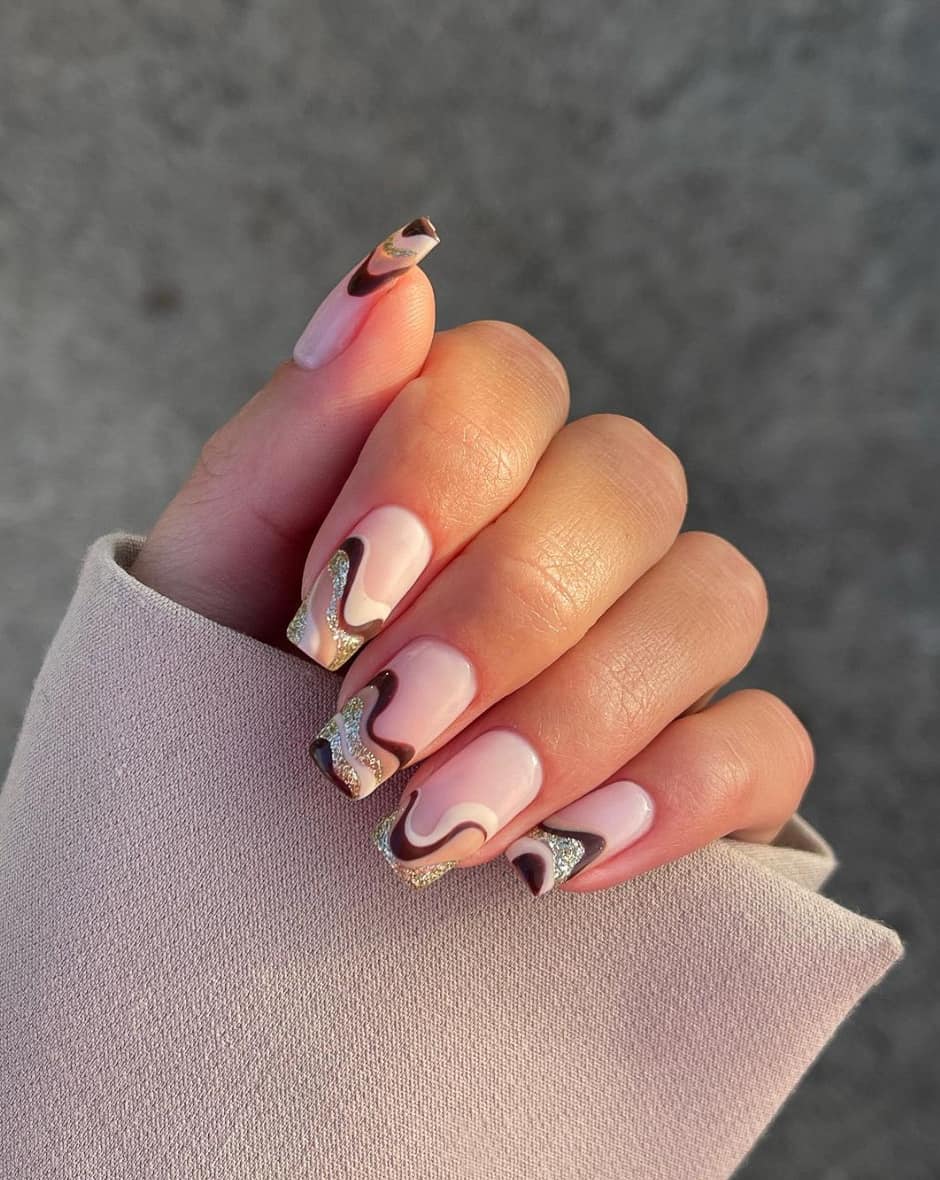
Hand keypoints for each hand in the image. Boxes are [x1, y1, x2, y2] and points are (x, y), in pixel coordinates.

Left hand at [133, 218, 813, 895]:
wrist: (251, 850)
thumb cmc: (230, 695)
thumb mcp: (218, 575)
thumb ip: (295, 431)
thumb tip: (396, 271)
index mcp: (464, 451)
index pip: (508, 382)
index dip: (438, 477)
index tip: (334, 609)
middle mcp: (582, 521)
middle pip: (627, 485)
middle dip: (503, 616)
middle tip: (378, 737)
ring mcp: (661, 634)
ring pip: (711, 602)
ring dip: (577, 715)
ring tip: (441, 819)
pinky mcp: (714, 757)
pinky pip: (766, 741)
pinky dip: (676, 794)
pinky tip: (559, 860)